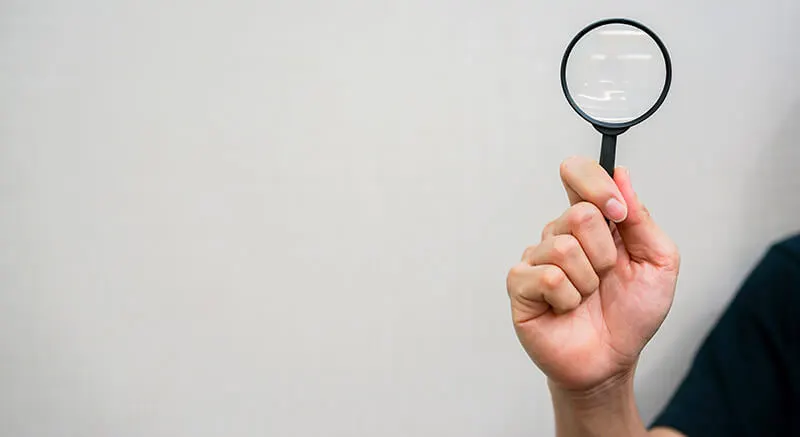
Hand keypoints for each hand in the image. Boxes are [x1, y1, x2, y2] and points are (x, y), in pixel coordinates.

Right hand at [506, 157, 679, 391]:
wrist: (612, 360)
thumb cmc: (632, 314)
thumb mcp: (658, 263)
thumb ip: (641, 218)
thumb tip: (621, 175)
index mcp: (591, 222)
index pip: (578, 173)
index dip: (597, 184)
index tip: (619, 213)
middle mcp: (559, 234)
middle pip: (579, 213)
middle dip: (605, 253)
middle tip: (606, 277)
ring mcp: (536, 258)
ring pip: (564, 247)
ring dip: (588, 281)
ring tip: (586, 298)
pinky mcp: (520, 285)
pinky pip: (547, 276)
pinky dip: (568, 298)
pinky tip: (567, 309)